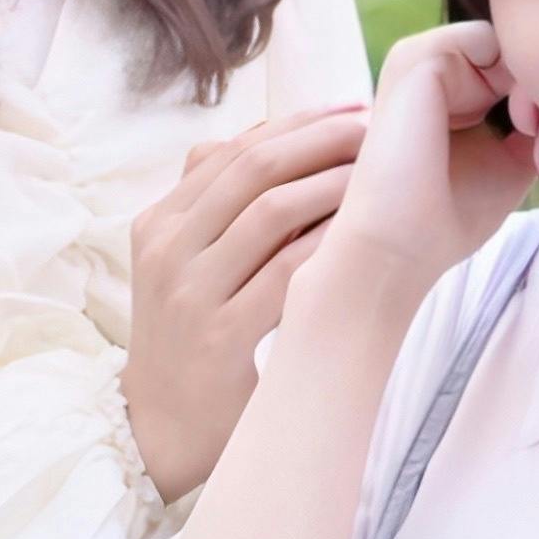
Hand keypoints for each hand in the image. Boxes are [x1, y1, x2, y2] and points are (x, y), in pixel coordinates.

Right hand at [124, 107, 368, 499]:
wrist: (163, 429)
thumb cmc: (194, 338)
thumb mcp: (188, 264)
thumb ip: (218, 207)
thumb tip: (283, 140)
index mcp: (159, 221)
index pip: (233, 150)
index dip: (298, 123)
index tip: (352, 109)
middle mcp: (166, 248)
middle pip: (252, 168)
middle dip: (321, 140)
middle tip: (375, 130)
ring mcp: (188, 291)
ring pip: (270, 211)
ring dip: (333, 185)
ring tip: (379, 174)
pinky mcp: (218, 335)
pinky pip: (285, 272)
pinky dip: (329, 244)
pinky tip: (366, 232)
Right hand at [293, 22, 537, 333]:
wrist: (400, 246)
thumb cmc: (447, 216)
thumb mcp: (508, 163)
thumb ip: (534, 124)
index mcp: (449, 94)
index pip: (519, 76)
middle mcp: (432, 70)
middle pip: (520, 59)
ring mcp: (421, 59)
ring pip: (510, 49)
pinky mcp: (416, 57)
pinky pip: (489, 38)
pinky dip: (516, 78)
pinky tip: (515, 124)